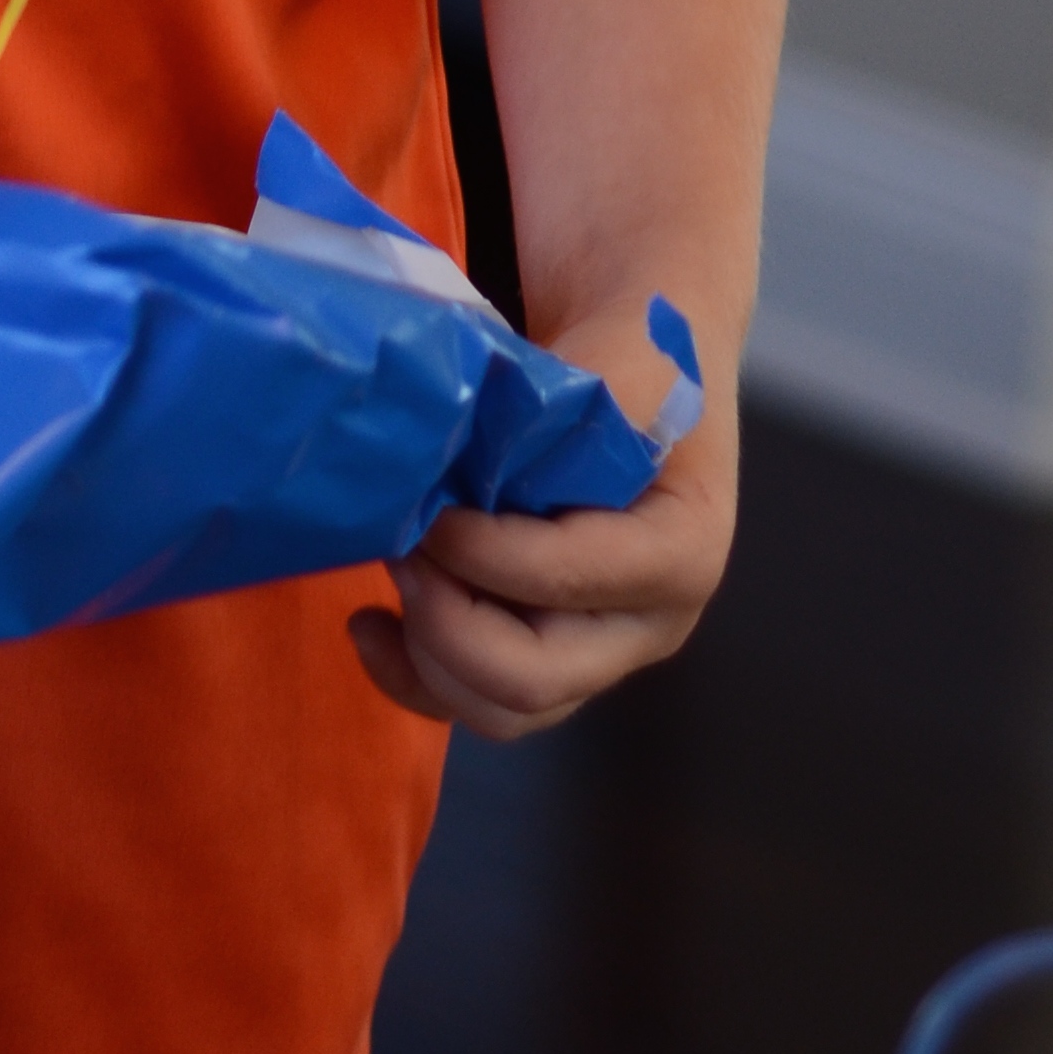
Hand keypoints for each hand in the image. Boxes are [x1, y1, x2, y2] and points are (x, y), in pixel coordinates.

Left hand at [346, 341, 738, 742]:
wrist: (645, 347)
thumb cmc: (640, 346)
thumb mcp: (630, 350)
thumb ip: (580, 401)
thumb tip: (488, 453)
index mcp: (681, 551)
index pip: (566, 579)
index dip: (480, 552)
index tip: (427, 506)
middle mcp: (649, 622)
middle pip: (535, 678)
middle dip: (446, 619)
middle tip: (400, 543)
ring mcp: (600, 647)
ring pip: (501, 707)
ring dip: (427, 652)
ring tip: (391, 567)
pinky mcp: (552, 651)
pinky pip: (478, 701)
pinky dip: (415, 676)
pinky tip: (371, 621)